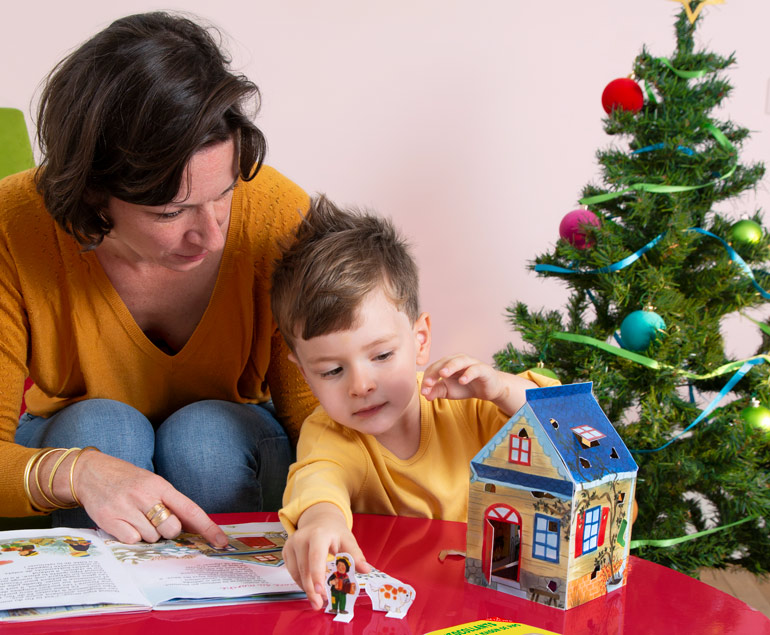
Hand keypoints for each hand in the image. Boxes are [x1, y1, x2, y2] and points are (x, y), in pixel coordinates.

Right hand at [72, 451, 226, 547]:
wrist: (90, 472)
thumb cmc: (127, 480)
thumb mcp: (152, 483)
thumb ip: (170, 503)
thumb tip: (191, 528)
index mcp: (160, 485)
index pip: (190, 509)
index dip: (208, 527)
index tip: (222, 541)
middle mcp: (144, 495)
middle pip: (172, 529)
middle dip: (169, 531)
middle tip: (155, 520)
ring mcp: (126, 508)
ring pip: (152, 538)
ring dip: (148, 534)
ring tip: (135, 517)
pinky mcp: (108, 520)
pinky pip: (132, 541)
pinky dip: (131, 537)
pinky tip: (124, 523)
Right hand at [282, 503, 369, 609]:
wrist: (319, 520)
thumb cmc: (334, 532)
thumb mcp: (347, 540)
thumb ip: (355, 555)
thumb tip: (366, 570)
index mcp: (318, 534)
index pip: (316, 556)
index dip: (317, 575)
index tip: (320, 592)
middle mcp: (301, 538)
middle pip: (304, 568)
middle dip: (312, 589)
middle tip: (319, 604)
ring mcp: (291, 544)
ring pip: (296, 572)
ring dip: (306, 588)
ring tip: (318, 598)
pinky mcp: (286, 551)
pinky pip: (292, 571)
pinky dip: (301, 582)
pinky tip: (311, 587)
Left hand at [421, 353, 535, 415]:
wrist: (488, 389)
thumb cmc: (465, 387)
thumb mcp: (448, 391)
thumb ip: (436, 391)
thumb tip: (424, 395)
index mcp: (447, 363)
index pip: (434, 368)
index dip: (428, 378)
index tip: (423, 390)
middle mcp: (458, 360)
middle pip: (444, 362)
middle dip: (435, 373)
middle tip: (428, 383)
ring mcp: (471, 363)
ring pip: (459, 361)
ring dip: (450, 366)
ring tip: (443, 374)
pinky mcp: (483, 369)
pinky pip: (474, 369)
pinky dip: (468, 374)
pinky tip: (462, 381)